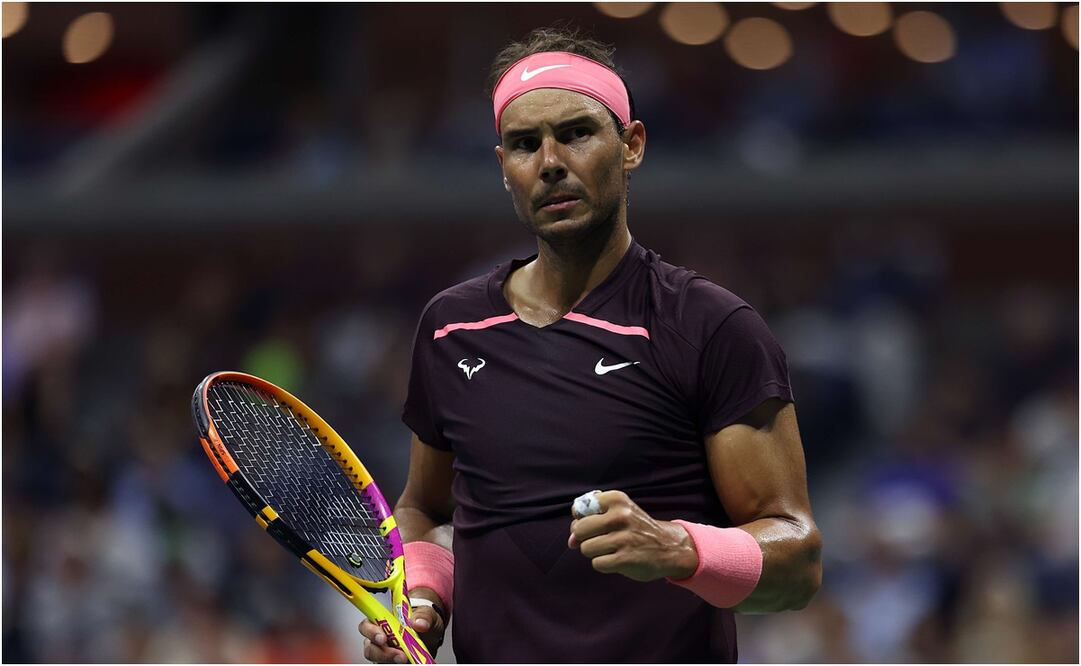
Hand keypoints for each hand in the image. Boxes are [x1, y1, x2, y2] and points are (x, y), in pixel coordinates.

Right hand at [359, 590, 445, 663]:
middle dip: (384, 654)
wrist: (431, 632)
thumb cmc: (422, 619)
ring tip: (406, 660)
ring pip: (378, 661)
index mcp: (382, 621)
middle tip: (401, 656)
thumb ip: (423, 615)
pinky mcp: (393, 662)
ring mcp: (386, 652)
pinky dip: (399, 665)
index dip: (371, 632)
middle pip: (371, 648)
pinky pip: (389, 665)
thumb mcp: (426, 612)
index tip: (382, 638)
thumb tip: (418, 623)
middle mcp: (381, 638)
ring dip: (390, 661)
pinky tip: (410, 663)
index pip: (366, 626)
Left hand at [568, 490, 698, 581]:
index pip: (579, 508)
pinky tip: (616, 560)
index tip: (594, 524)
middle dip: (584, 538)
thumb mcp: (619, 513)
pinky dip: (603, 564)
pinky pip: (597, 563)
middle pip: (579, 529)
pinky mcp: (625, 558)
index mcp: (617, 499)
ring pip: (586, 548)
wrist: (669, 547)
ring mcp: (623, 537)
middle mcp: (620, 515)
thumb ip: (591, 521)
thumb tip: (571, 542)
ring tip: (611, 549)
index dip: (581, 519)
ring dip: (595, 552)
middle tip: (600, 539)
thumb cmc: (637, 529)